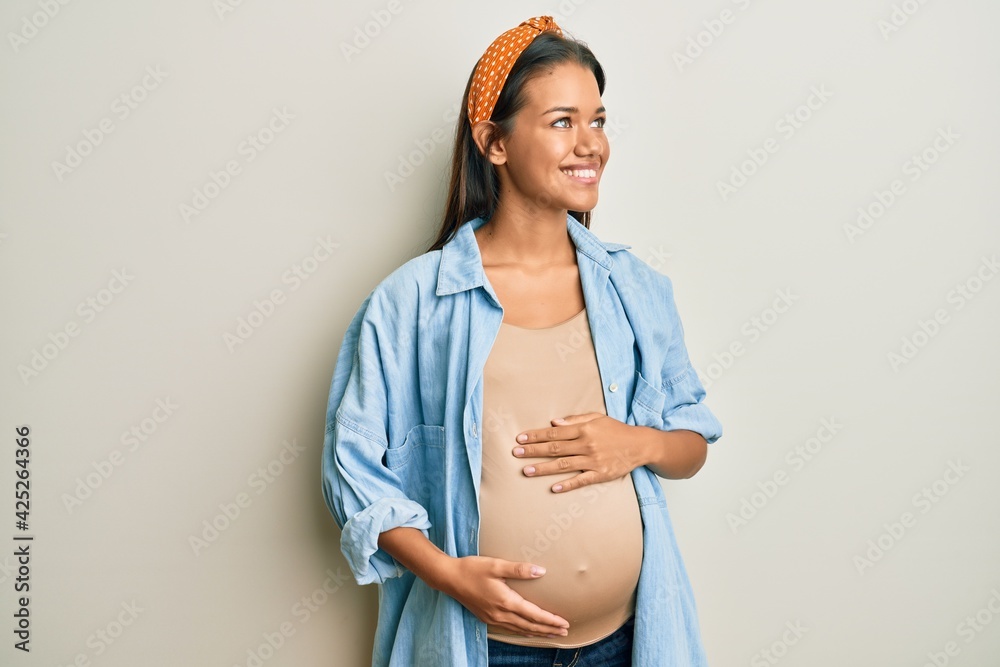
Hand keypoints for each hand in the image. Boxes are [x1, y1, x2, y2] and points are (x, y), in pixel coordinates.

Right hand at [436, 555, 569, 637]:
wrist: (449, 578)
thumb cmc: (472, 569)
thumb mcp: (496, 565)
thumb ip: (519, 569)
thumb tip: (541, 571)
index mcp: (506, 601)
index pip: (534, 615)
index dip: (550, 620)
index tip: (564, 623)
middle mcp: (501, 614)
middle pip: (530, 626)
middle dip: (548, 629)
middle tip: (564, 631)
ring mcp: (493, 618)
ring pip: (520, 629)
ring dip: (537, 632)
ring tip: (551, 634)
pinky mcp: (487, 617)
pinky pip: (510, 629)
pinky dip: (523, 631)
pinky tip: (527, 630)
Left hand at [513, 413, 643, 492]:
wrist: (640, 444)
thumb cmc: (616, 430)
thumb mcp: (597, 418)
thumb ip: (575, 419)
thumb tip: (553, 423)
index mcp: (584, 429)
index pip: (554, 433)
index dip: (536, 435)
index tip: (520, 438)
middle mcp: (587, 444)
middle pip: (555, 448)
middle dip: (533, 451)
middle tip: (516, 453)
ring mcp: (593, 461)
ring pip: (563, 465)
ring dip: (543, 468)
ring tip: (526, 471)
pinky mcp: (601, 474)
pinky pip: (581, 480)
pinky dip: (567, 484)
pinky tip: (554, 488)